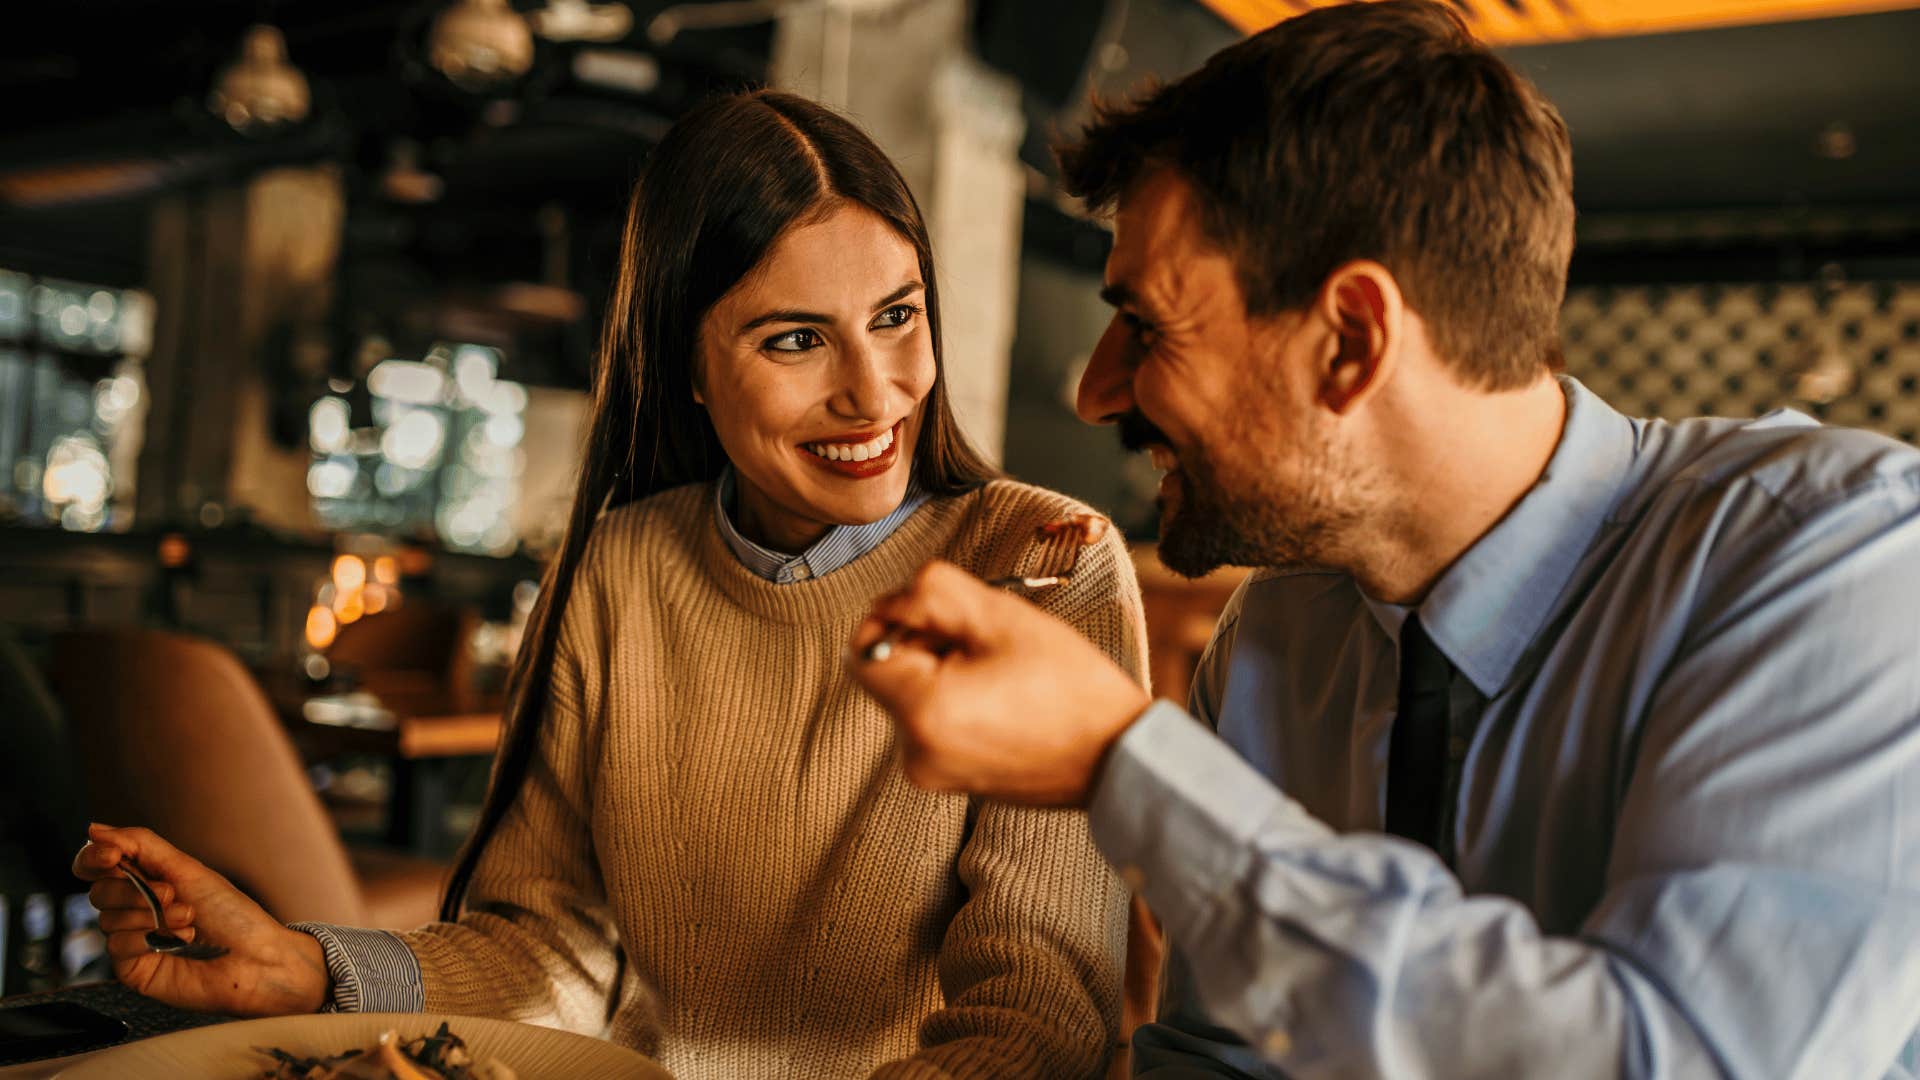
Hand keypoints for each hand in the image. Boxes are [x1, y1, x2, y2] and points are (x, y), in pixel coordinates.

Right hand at [73, 824, 330, 1016]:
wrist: (256, 958)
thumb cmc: (231, 914)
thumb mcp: (187, 869)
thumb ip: (140, 845)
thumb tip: (94, 829)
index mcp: (146, 880)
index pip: (97, 865)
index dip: (94, 857)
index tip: (111, 855)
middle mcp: (134, 909)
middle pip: (99, 891)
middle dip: (134, 890)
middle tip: (172, 894)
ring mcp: (132, 939)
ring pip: (107, 919)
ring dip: (152, 915)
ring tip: (188, 919)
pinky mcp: (132, 968)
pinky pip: (117, 946)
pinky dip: (147, 939)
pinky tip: (180, 942)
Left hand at [849, 560, 1149, 804]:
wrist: (1118, 757)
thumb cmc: (1070, 685)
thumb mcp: (1000, 616)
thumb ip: (933, 593)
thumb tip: (895, 600)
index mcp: (923, 713)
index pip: (864, 647)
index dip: (897, 616)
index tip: (946, 614)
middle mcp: (914, 753)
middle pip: (887, 671)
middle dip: (925, 641)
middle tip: (984, 638)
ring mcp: (930, 771)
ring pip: (911, 692)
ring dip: (942, 666)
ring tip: (1001, 668)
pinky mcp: (949, 777)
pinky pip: (931, 719)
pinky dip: (954, 695)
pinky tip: (1002, 693)